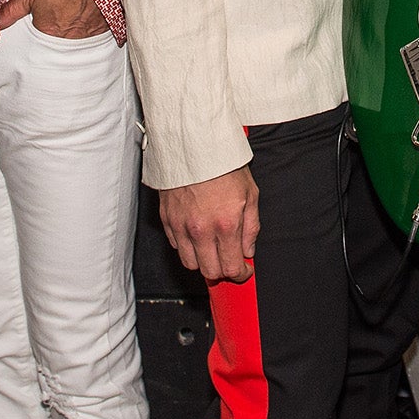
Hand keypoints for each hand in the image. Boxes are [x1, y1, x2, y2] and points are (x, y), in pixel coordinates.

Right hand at [160, 166, 260, 282]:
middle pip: (209, 271)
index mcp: (225, 225)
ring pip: (190, 263)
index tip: (243, 271)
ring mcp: (181, 226)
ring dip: (203, 261)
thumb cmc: (224, 165)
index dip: (240, 274)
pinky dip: (187, 246)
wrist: (195, 145)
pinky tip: (197, 235)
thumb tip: (248, 251)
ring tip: (212, 249)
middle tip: (229, 261)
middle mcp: (201, 230)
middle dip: (222, 271)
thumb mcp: (250, 193)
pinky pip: (176, 245)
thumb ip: (251, 227)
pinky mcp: (167, 219)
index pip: (231, 268)